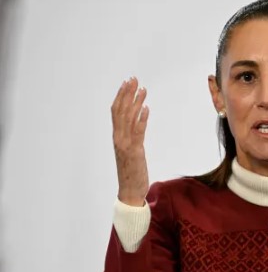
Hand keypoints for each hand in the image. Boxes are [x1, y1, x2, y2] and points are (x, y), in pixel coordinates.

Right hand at [111, 77, 149, 205]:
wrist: (130, 192)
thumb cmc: (131, 173)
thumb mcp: (130, 152)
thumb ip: (131, 137)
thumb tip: (137, 122)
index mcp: (117, 137)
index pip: (116, 111)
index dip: (121, 96)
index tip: (127, 83)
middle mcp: (118, 139)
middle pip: (121, 111)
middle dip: (127, 94)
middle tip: (134, 79)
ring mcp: (126, 145)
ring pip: (128, 118)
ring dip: (136, 102)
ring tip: (143, 89)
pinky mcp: (135, 152)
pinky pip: (137, 132)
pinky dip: (141, 119)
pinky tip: (146, 108)